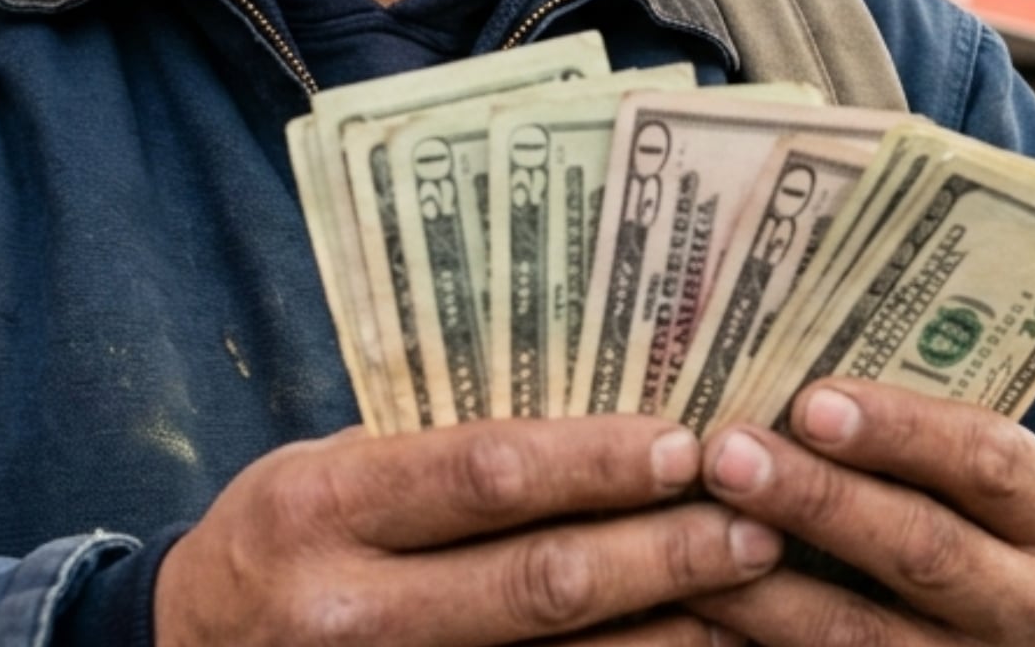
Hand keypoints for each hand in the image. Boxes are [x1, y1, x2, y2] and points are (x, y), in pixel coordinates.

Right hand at [154, 415, 784, 646]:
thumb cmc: (279, 537)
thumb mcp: (323, 467)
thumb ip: (432, 453)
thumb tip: (590, 409)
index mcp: (325, 508)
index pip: (485, 476)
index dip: (595, 463)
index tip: (681, 443)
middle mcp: (352, 609)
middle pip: (538, 584)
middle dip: (662, 554)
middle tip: (755, 523)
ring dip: (669, 632)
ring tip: (751, 588)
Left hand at [684, 380, 1034, 645]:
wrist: (1008, 643)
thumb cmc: (965, 521)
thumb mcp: (974, 480)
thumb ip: (910, 430)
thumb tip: (787, 358)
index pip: (989, 461)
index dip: (899, 429)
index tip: (810, 401)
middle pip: (923, 548)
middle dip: (818, 499)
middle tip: (727, 456)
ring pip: (864, 634)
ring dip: (767, 585)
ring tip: (689, 536)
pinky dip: (754, 639)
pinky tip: (700, 605)